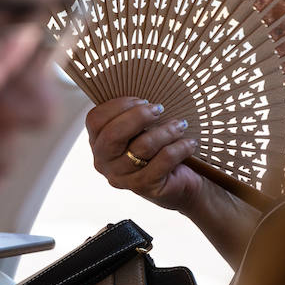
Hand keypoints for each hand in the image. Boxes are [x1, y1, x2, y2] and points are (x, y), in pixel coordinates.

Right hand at [86, 96, 203, 213]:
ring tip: (181, 125)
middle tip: (159, 109)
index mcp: (98, 144)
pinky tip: (189, 143)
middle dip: (139, 116)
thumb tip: (144, 97)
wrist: (180, 183)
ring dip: (166, 130)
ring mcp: (123, 178)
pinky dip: (179, 147)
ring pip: (142, 146)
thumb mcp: (139, 131)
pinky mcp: (145, 187)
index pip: (95, 120)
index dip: (118, 105)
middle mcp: (104, 163)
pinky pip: (163, 160)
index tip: (142, 100)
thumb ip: (132, 115)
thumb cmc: (157, 150)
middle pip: (113, 134)